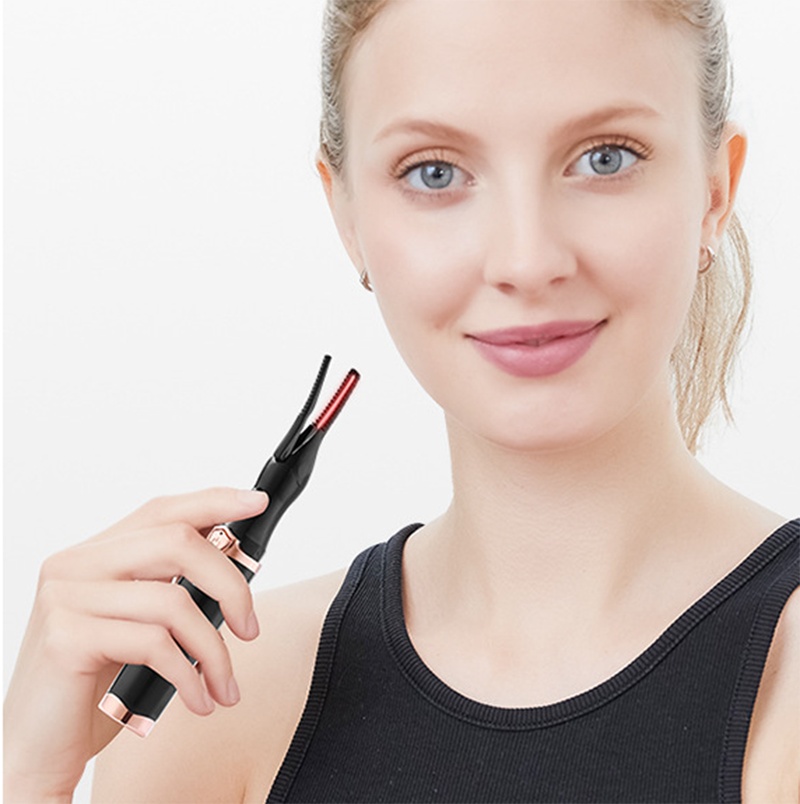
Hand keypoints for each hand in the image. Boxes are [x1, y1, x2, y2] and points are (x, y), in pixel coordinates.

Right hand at [3, 487, 268, 802]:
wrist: (37, 749)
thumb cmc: (93, 685)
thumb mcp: (138, 623)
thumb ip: (170, 586)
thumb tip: (234, 562)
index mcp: (95, 554)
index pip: (163, 510)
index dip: (215, 502)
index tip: (255, 504)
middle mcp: (75, 564)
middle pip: (178, 542)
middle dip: (230, 584)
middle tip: (250, 628)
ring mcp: (65, 597)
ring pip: (173, 600)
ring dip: (214, 650)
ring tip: (224, 685)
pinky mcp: (65, 638)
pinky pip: (154, 644)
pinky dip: (189, 675)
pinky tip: (197, 699)